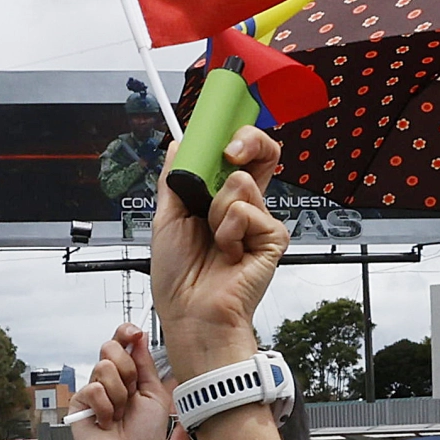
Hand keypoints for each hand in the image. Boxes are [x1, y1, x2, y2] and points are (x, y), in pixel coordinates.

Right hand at [69, 324, 166, 439]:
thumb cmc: (145, 437)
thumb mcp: (155, 395)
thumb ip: (146, 364)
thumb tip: (139, 337)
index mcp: (130, 374)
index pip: (122, 342)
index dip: (126, 333)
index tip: (134, 334)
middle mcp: (111, 379)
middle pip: (110, 348)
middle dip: (127, 371)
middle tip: (132, 394)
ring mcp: (94, 390)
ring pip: (104, 368)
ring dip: (119, 395)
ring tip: (120, 415)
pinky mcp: (79, 403)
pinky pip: (92, 389)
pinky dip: (105, 408)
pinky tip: (106, 422)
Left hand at [151, 124, 288, 380]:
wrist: (190, 314)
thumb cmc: (178, 278)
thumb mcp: (166, 219)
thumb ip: (175, 180)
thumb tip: (178, 144)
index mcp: (221, 200)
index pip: (239, 155)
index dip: (235, 134)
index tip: (219, 124)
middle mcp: (245, 206)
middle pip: (263, 153)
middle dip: (246, 140)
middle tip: (229, 151)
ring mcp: (260, 222)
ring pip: (241, 182)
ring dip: (215, 210)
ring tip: (212, 240)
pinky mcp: (272, 238)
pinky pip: (247, 210)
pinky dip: (228, 230)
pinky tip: (228, 254)